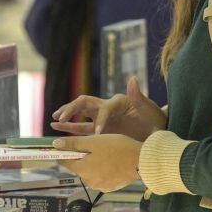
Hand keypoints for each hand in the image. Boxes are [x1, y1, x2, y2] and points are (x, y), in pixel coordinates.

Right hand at [51, 76, 165, 140]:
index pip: (105, 108)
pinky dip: (70, 128)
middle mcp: (108, 107)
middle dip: (72, 108)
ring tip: (54, 120)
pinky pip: (82, 129)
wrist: (158, 133)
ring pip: (80, 114)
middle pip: (85, 103)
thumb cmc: (156, 121)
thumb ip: (139, 97)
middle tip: (60, 117)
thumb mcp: (150, 110)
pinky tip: (57, 129)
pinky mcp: (101, 130)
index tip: (100, 132)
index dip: (101, 119)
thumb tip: (132, 78)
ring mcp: (103, 118)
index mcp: (119, 102)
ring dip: (67, 116)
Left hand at [54, 134, 141, 192]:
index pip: (65, 162)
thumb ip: (74, 143)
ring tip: (106, 153)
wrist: (141, 161)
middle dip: (83, 157)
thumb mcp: (94, 141)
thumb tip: (55, 145)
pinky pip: (101, 177)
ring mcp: (100, 186)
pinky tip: (113, 162)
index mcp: (82, 169)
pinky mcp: (110, 188)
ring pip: (90, 172)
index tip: (67, 146)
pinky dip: (103, 170)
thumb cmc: (117, 148)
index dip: (64, 153)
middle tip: (95, 145)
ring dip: (93, 164)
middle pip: (79, 167)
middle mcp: (88, 181)